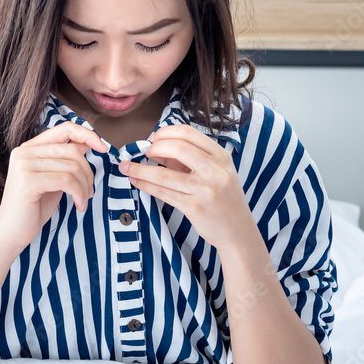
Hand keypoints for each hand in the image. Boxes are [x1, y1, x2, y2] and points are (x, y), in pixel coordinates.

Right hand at [0, 122, 108, 254]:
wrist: (11, 232)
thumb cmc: (33, 208)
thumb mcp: (53, 179)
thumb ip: (65, 160)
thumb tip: (87, 143)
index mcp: (29, 148)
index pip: (64, 128)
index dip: (87, 134)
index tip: (103, 148)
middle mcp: (24, 152)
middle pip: (72, 151)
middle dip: (88, 172)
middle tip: (90, 192)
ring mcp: (24, 165)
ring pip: (72, 166)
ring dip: (85, 186)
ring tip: (83, 200)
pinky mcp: (28, 181)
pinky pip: (67, 180)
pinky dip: (79, 193)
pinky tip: (79, 205)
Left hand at [118, 124, 252, 250]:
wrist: (238, 230)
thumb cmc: (223, 198)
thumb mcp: (215, 172)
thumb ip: (188, 160)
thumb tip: (156, 147)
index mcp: (221, 156)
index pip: (188, 133)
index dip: (165, 133)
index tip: (153, 138)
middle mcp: (215, 170)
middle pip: (177, 147)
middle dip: (154, 147)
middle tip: (143, 152)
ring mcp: (205, 189)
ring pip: (164, 174)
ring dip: (140, 169)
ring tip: (126, 167)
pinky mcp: (194, 207)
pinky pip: (163, 192)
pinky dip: (145, 185)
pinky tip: (136, 181)